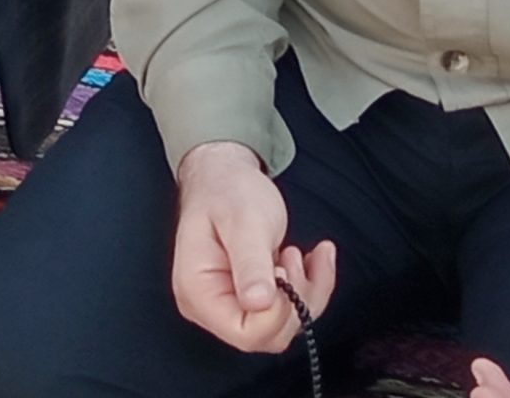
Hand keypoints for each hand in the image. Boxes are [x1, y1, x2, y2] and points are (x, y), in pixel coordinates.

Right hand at [171, 140, 338, 353]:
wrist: (224, 174)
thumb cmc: (227, 190)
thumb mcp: (244, 221)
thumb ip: (250, 263)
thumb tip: (258, 303)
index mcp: (197, 291)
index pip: (244, 332)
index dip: (277, 311)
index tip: (284, 269)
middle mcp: (209, 305)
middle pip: (266, 335)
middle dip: (295, 299)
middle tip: (294, 256)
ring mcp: (229, 304)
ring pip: (283, 325)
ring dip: (306, 292)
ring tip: (301, 252)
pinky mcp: (248, 300)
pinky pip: (287, 311)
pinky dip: (309, 287)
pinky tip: (312, 258)